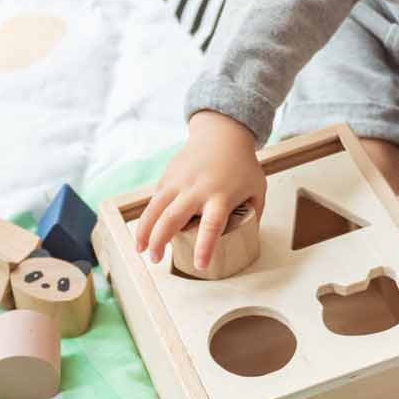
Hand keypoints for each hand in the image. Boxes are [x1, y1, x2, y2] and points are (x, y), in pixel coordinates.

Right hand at [131, 112, 266, 270]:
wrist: (222, 133)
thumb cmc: (242, 164)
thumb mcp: (257, 189)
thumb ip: (254, 214)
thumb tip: (246, 237)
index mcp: (221, 196)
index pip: (212, 225)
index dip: (205, 246)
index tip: (200, 265)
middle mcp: (197, 189)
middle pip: (172, 218)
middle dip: (160, 241)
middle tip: (156, 260)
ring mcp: (179, 182)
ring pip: (155, 209)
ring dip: (145, 231)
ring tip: (140, 249)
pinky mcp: (168, 177)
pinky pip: (155, 200)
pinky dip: (148, 217)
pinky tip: (145, 231)